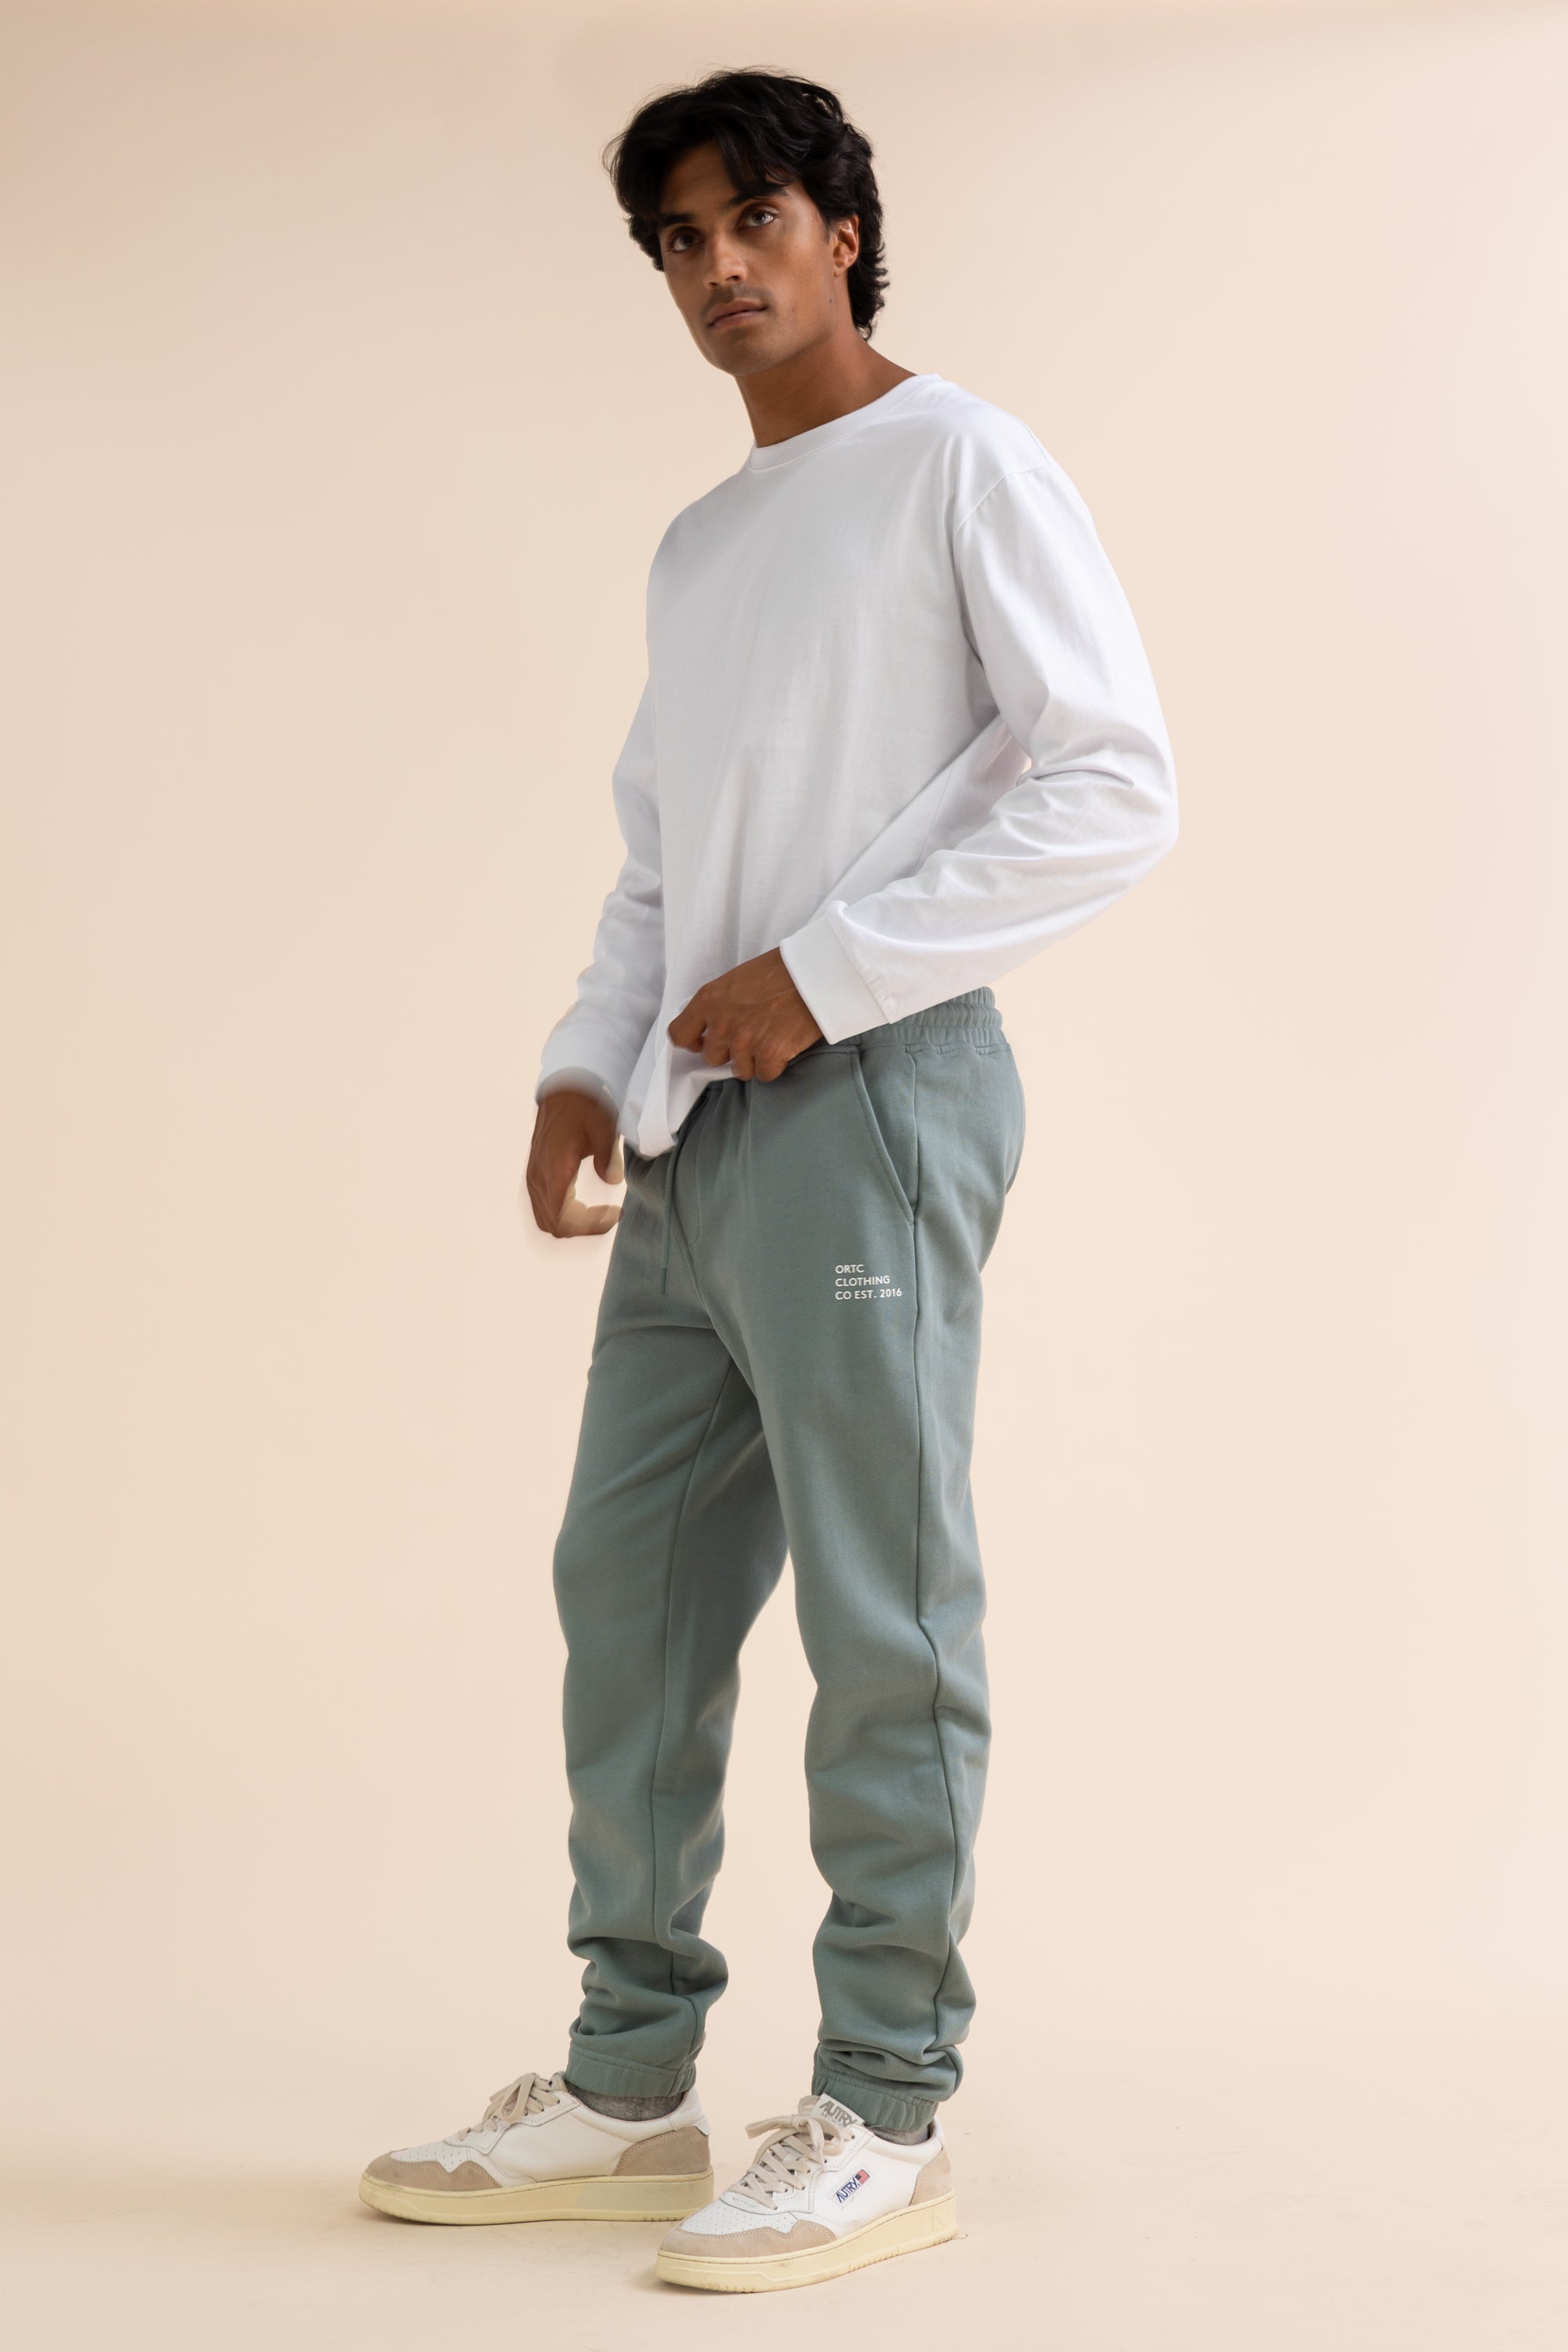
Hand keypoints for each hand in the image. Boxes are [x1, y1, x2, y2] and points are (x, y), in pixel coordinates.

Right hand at [526, 1089, 623, 1237]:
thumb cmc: (583, 1106)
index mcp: (553, 1169)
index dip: (590, 1226)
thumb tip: (612, 1180)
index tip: (615, 1214)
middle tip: (611, 1215)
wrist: (562, 1091)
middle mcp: (538, 1178)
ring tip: (599, 1214)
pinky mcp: (535, 1176)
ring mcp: (533, 1178)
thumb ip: (607, 1156)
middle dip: (585, 1228)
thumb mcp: (602, 1127)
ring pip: (547, 1221)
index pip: (564, 1219)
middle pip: (555, 1226)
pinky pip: (543, 1209)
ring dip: (574, 1225)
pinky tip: (583, 1208)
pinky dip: (563, 1216)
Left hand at [667, 948, 822, 1080]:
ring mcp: (745, 1042)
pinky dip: (775, 1065)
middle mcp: (721, 1024)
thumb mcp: (736, 979)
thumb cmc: (780, 970)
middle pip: (711, 1057)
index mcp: (708, 1000)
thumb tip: (711, 1027)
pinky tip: (784, 1045)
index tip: (702, 1041)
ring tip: (771, 1037)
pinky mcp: (769, 1055)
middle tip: (750, 1035)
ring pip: (739, 1069)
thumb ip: (719, 1004)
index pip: (679, 1034)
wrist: (815, 973)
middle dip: (729, 1051)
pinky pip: (765, 1075)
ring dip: (754, 1059)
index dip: (692, 1041)